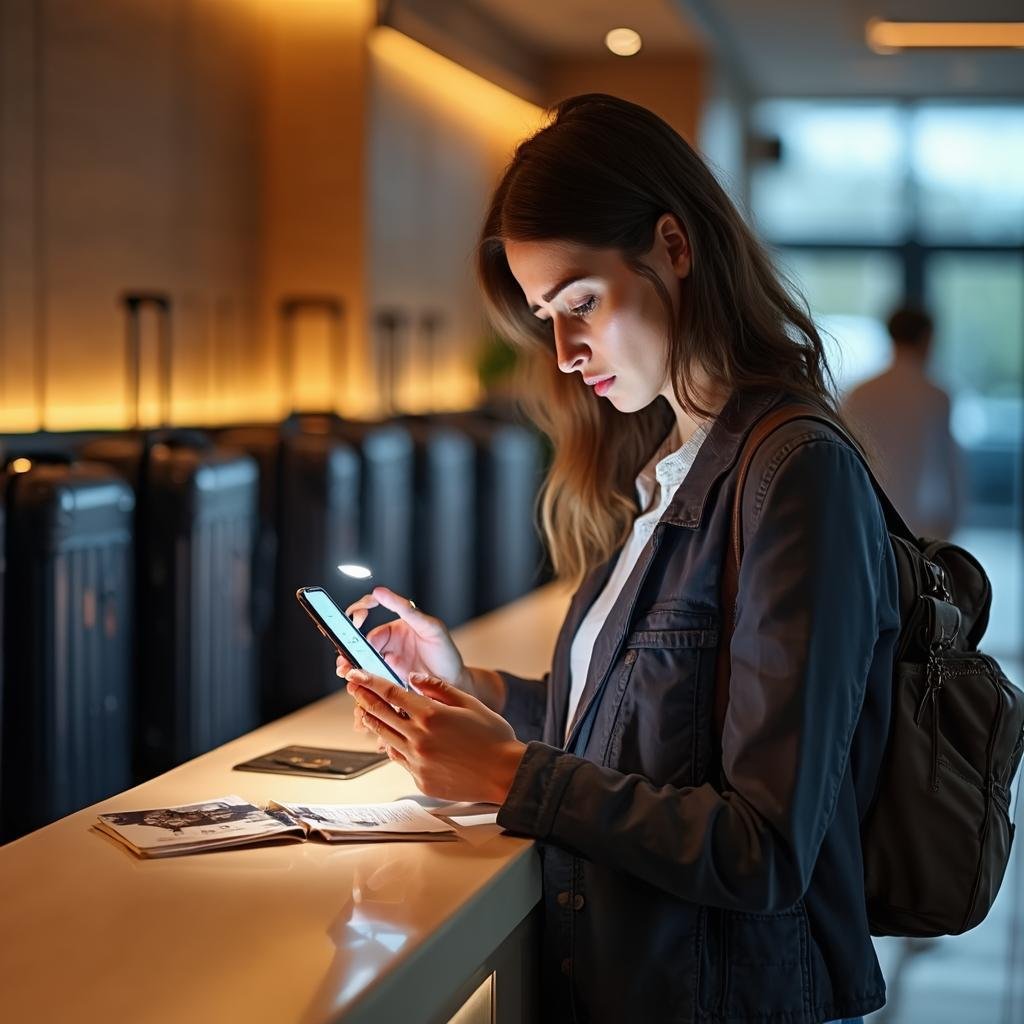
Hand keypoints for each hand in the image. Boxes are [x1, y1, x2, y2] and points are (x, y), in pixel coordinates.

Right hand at [337, 587, 469, 688]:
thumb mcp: (429, 627)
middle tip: (345, 652)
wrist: (454, 684)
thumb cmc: (446, 653)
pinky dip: (358, 677)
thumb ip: (406, 609)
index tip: (356, 619)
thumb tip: (379, 590)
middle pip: (359, 638)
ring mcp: (385, 660)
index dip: (358, 612)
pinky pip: (367, 675)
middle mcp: (388, 641)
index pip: (369, 610)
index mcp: (396, 624)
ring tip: (345, 670)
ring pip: (359, 658)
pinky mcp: (385, 677)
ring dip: (349, 662)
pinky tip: (354, 682)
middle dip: (348, 644)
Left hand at [346, 669, 525, 804]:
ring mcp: (418, 761)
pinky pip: (398, 758)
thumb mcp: (470, 703)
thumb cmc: (494, 739)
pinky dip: (391, 745)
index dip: (370, 681)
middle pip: (381, 714)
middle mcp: (420, 738)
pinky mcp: (420, 779)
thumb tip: (414, 678)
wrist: (505, 775)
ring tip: (364, 711)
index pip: (392, 693)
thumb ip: (439, 688)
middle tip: (353, 687)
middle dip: (364, 697)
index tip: (357, 674)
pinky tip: (389, 738)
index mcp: (432, 715)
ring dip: (372, 721)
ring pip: (385, 737)